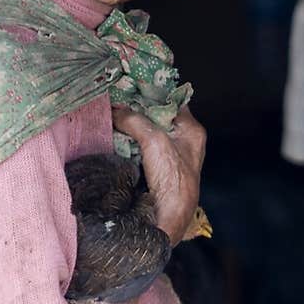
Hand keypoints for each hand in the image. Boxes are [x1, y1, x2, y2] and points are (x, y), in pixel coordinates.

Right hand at [112, 104, 206, 246]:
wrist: (168, 220)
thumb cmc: (172, 181)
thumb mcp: (154, 141)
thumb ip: (134, 120)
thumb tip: (114, 110)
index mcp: (192, 131)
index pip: (171, 99)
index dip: (152, 91)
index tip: (130, 84)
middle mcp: (182, 142)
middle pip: (157, 116)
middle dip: (137, 108)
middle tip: (116, 99)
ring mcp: (168, 157)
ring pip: (147, 133)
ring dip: (131, 127)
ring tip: (111, 115)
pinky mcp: (155, 171)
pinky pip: (140, 149)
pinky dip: (128, 142)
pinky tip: (113, 137)